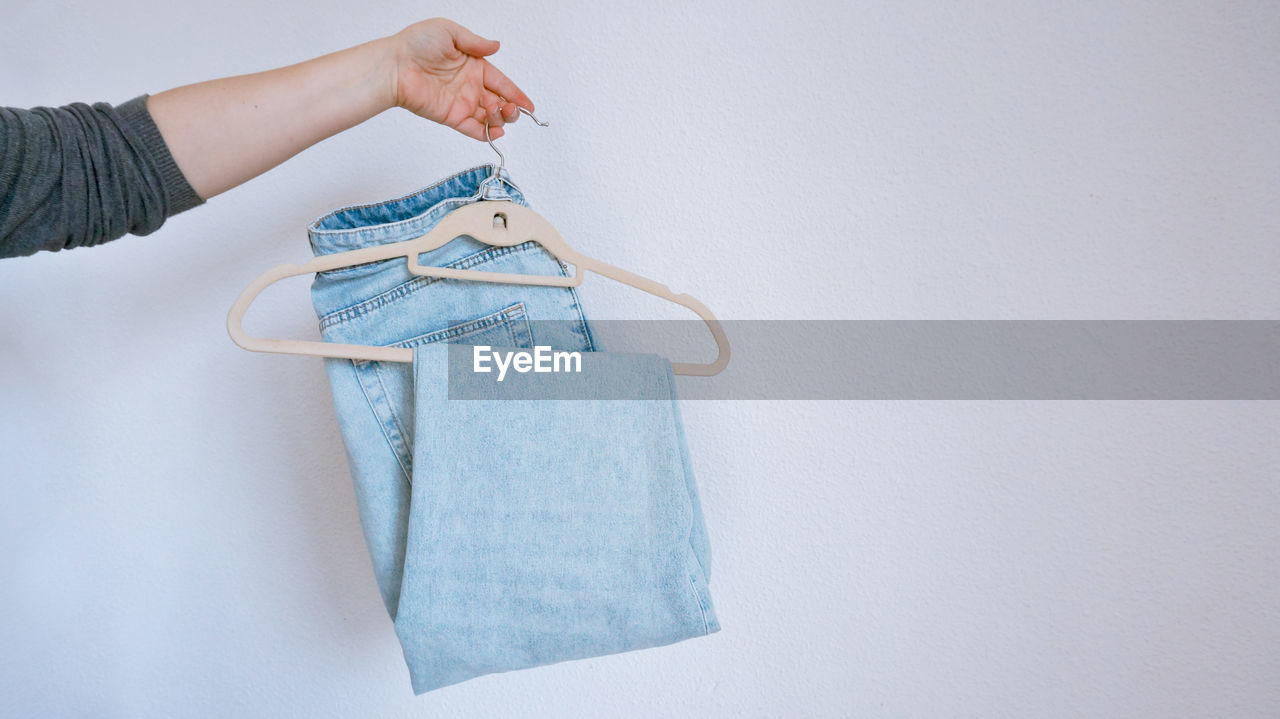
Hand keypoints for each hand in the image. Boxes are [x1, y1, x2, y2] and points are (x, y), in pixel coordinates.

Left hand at [390, 18, 532, 141]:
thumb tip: (496, 46)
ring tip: (501, 117)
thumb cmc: (415, 44)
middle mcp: (469, 86)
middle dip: (510, 109)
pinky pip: (471, 128)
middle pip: (498, 102)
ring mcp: (460, 102)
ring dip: (500, 120)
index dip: (517, 94)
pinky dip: (485, 134)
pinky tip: (494, 133)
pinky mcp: (450, 116)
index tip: (529, 106)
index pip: (502, 83)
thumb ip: (475, 42)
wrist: (394, 65)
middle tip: (510, 110)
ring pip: (488, 117)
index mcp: (473, 66)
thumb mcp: (449, 31)